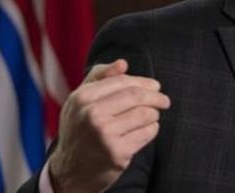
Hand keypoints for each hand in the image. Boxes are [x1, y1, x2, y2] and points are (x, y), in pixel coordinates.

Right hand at [48, 59, 170, 192]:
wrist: (70, 171)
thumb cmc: (79, 130)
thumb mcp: (80, 101)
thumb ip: (99, 78)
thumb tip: (122, 63)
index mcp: (82, 98)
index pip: (123, 82)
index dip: (143, 82)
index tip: (155, 86)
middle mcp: (91, 115)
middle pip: (136, 96)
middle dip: (156, 97)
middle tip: (164, 100)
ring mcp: (105, 135)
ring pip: (145, 114)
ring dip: (154, 114)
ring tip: (152, 116)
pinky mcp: (118, 153)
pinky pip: (147, 133)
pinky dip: (152, 129)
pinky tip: (146, 130)